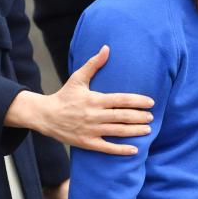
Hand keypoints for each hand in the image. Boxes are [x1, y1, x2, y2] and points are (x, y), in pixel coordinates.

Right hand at [5, 45, 153, 153]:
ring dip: (134, 131)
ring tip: (148, 130)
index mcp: (94, 99)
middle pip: (121, 116)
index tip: (150, 102)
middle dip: (139, 117)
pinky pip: (107, 148)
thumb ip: (93, 64)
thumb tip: (106, 48)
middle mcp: (94, 115)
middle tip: (151, 116)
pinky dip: (121, 150)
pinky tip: (134, 150)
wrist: (46, 116)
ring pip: (117, 132)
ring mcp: (91, 130)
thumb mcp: (78, 78)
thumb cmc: (64, 96)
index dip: (137, 101)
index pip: (120, 100)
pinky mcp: (87, 142)